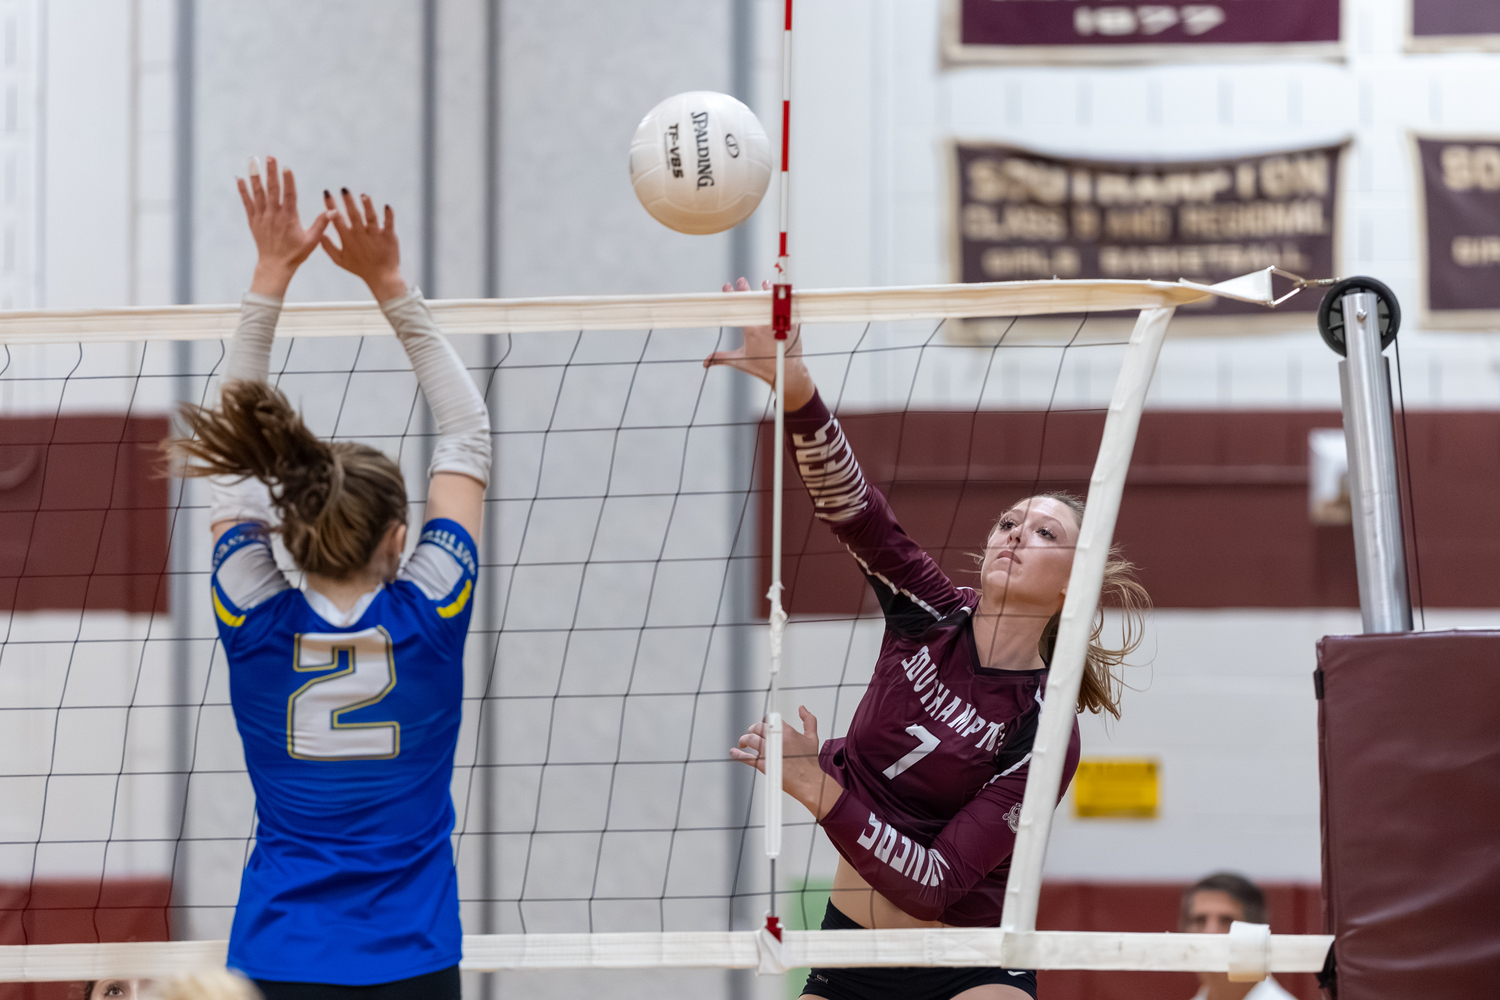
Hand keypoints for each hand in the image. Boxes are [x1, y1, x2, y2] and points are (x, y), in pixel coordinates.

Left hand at [238, 156, 333, 297]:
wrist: (275, 265)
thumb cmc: (295, 253)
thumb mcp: (312, 241)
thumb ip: (322, 224)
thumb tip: (333, 211)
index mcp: (289, 218)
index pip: (289, 195)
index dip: (288, 181)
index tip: (286, 168)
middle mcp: (274, 215)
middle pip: (272, 189)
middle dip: (271, 172)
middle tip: (270, 157)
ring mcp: (262, 217)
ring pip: (258, 193)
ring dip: (255, 176)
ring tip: (252, 161)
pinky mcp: (254, 221)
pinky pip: (247, 203)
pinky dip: (243, 191)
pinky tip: (240, 179)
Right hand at [321, 188, 406, 301]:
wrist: (381, 278)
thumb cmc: (360, 268)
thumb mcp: (339, 260)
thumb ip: (327, 247)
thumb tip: (319, 233)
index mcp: (348, 238)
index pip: (337, 219)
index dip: (331, 205)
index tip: (326, 192)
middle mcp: (361, 235)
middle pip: (354, 216)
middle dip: (348, 202)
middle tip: (344, 189)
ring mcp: (375, 235)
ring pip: (371, 218)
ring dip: (367, 206)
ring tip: (363, 196)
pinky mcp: (389, 237)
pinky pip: (389, 224)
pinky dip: (389, 215)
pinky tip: (387, 206)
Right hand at [703, 277, 815, 410]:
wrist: (786, 373)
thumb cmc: (763, 367)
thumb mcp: (740, 361)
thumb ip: (721, 358)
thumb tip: (705, 362)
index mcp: (751, 331)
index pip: (739, 308)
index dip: (731, 295)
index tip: (727, 287)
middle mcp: (765, 325)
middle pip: (755, 302)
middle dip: (746, 290)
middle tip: (741, 281)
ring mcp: (780, 323)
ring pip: (773, 303)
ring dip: (768, 292)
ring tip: (765, 284)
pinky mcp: (792, 325)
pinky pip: (789, 309)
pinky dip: (786, 301)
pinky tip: (782, 294)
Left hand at [730, 706, 840, 819]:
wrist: (808, 781)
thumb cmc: (809, 761)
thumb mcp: (812, 737)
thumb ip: (808, 720)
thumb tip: (802, 709)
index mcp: (786, 731)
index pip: (768, 719)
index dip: (764, 722)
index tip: (762, 726)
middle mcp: (775, 739)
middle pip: (757, 728)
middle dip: (753, 730)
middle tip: (752, 734)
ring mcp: (768, 752)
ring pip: (750, 739)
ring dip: (744, 740)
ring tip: (743, 743)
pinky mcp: (763, 764)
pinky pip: (746, 757)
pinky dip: (737, 754)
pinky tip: (734, 752)